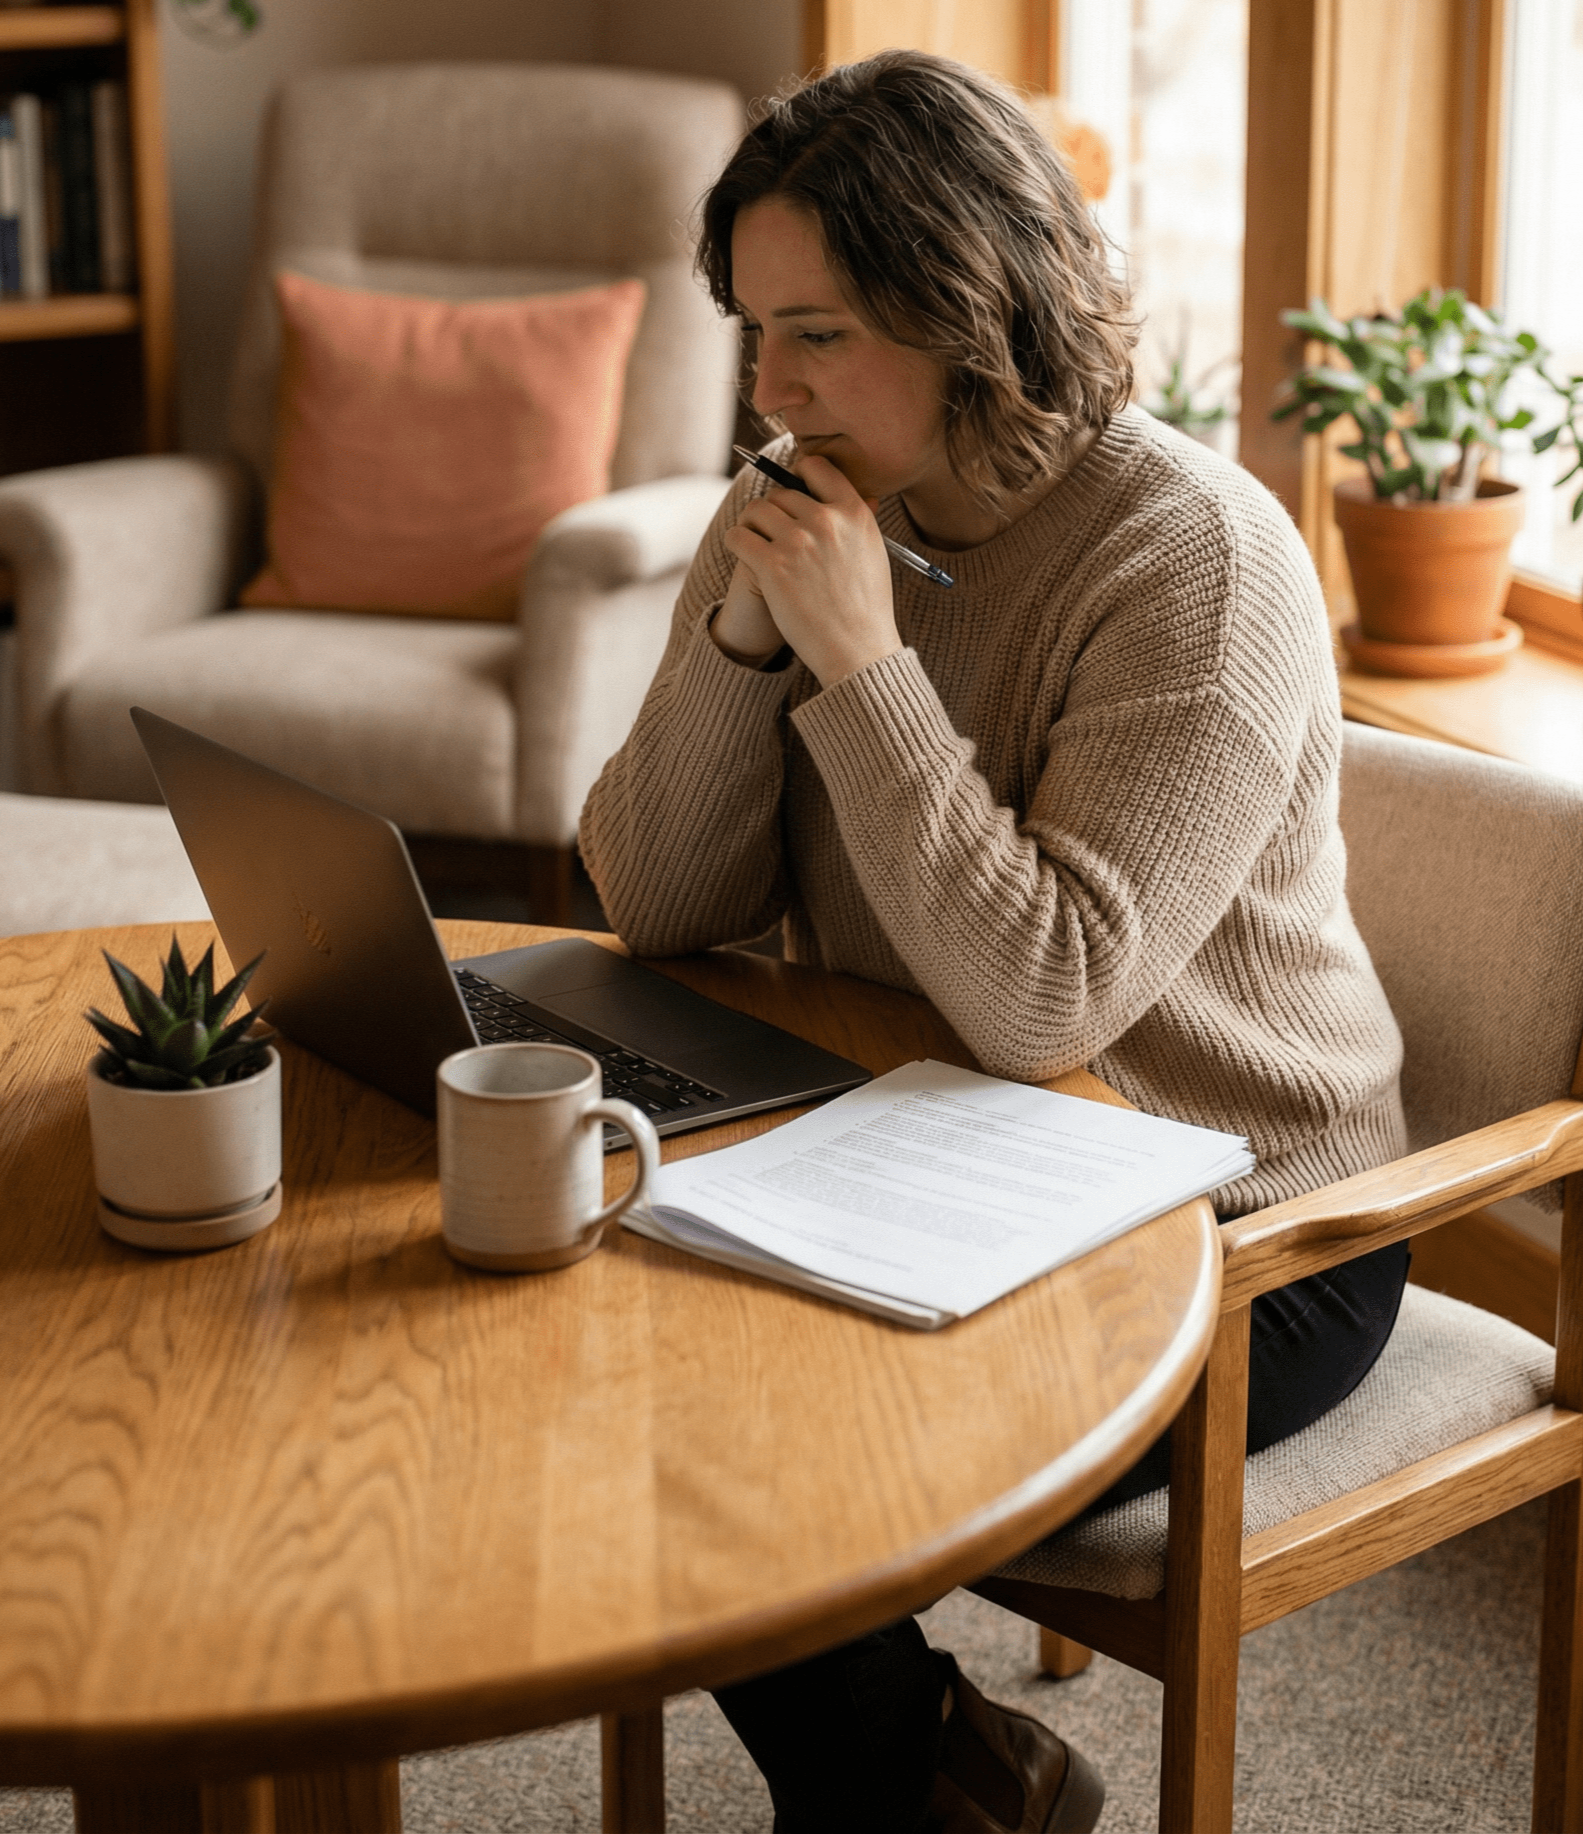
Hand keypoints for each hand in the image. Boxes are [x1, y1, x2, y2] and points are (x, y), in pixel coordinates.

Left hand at [721, 455, 901, 687]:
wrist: (856, 649)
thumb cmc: (866, 607)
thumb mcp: (874, 552)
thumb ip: (860, 519)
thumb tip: (860, 495)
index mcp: (854, 512)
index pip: (816, 468)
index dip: (798, 475)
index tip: (791, 493)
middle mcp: (826, 520)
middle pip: (780, 493)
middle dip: (773, 512)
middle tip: (771, 534)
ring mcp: (797, 542)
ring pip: (755, 510)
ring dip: (751, 525)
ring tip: (755, 543)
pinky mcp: (772, 566)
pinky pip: (738, 536)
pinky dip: (736, 543)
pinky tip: (744, 555)